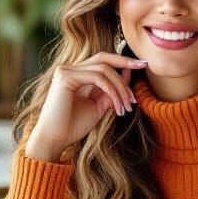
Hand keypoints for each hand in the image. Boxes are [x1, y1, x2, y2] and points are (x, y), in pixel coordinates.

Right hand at [25, 52, 144, 161]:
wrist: (54, 140)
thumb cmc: (72, 127)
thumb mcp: (97, 107)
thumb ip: (110, 92)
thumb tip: (127, 76)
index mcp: (75, 74)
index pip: (101, 62)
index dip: (121, 62)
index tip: (141, 66)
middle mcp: (69, 69)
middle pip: (102, 58)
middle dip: (124, 61)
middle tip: (142, 65)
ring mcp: (66, 71)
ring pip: (103, 69)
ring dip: (120, 87)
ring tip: (127, 105)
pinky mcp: (66, 77)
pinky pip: (98, 78)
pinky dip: (112, 90)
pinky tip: (117, 105)